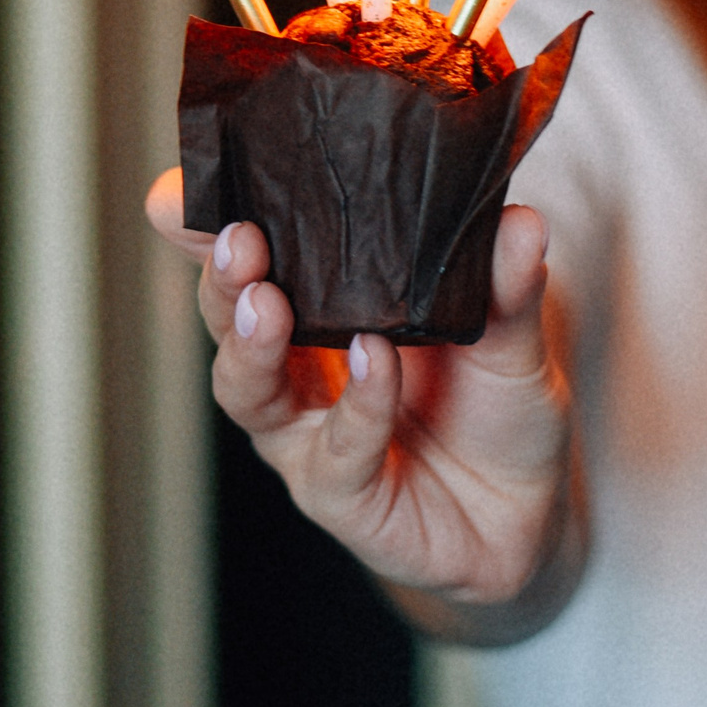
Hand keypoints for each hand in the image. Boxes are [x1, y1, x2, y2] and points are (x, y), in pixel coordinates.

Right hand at [147, 169, 586, 641]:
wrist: (526, 515)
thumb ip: (506, 285)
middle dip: (222, 277)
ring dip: (252, 344)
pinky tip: (373, 363)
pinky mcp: (342, 499)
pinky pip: (337, 453)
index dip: (204, 225)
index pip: (247, 260)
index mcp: (317, 312)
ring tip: (268, 303)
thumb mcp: (511, 335)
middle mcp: (295, 374)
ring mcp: (307, 438)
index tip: (179, 191)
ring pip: (249, 392)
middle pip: (229, 319)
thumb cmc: (494, 410)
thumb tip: (520, 222)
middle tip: (239, 239)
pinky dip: (356, 404)